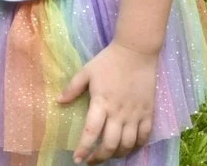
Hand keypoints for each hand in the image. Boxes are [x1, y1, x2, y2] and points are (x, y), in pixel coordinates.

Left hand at [61, 42, 158, 164]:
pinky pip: (144, 136)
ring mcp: (135, 115)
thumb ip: (72, 88)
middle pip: (110, 144)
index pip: (91, 132)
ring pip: (128, 144)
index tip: (78, 159)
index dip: (84, 149)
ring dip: (117, 154)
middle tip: (91, 160)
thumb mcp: (86, 71)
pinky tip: (129, 147)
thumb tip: (59, 102)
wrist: (136, 52)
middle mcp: (118, 113)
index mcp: (101, 103)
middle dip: (100, 157)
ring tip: (109, 155)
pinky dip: (137, 146)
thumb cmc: (108, 61)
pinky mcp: (148, 113)